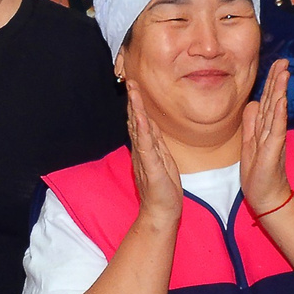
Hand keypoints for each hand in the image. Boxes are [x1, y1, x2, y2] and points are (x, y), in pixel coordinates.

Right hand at [124, 83, 182, 228]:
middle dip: (133, 100)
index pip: (140, 122)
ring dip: (136, 109)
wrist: (161, 212)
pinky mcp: (151, 168)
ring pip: (139, 129)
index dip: (137, 103)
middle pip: (135, 121)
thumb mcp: (162, 160)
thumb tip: (150, 123)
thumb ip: (155, 142)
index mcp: (146, 149)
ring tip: (133, 92)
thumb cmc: (163, 189)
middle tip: (129, 81)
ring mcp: (145, 159)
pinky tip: (140, 118)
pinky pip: (146, 147)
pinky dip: (142, 131)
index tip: (134, 86)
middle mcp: (142, 151)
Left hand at [238, 59, 291, 215]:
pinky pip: (276, 129)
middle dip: (278, 80)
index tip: (276, 64)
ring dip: (280, 91)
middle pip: (274, 100)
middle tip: (284, 61)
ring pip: (276, 111)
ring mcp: (273, 139)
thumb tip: (251, 103)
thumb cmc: (259, 173)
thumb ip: (251, 123)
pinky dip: (278, 115)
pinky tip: (281, 101)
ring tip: (284, 73)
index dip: (271, 82)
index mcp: (264, 128)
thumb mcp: (250, 144)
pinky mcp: (273, 150)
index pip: (267, 100)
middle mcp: (271, 130)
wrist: (266, 197)